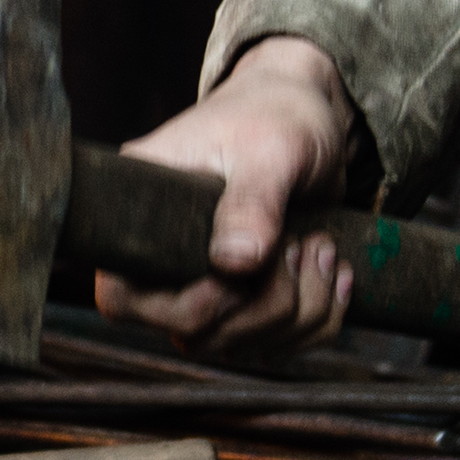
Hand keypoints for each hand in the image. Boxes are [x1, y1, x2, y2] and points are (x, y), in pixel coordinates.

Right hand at [96, 37, 359, 359]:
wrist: (313, 114)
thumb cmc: (279, 114)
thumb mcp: (270, 148)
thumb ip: (253, 200)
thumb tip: (234, 263)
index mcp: (142, 213)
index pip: (122, 296)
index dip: (184, 305)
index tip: (242, 270)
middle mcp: (164, 255)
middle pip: (190, 334)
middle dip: (263, 308)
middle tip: (302, 246)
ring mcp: (205, 281)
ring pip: (237, 345)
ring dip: (300, 313)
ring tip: (324, 248)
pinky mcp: (246, 296)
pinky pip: (276, 344)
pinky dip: (319, 319)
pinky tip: (337, 272)